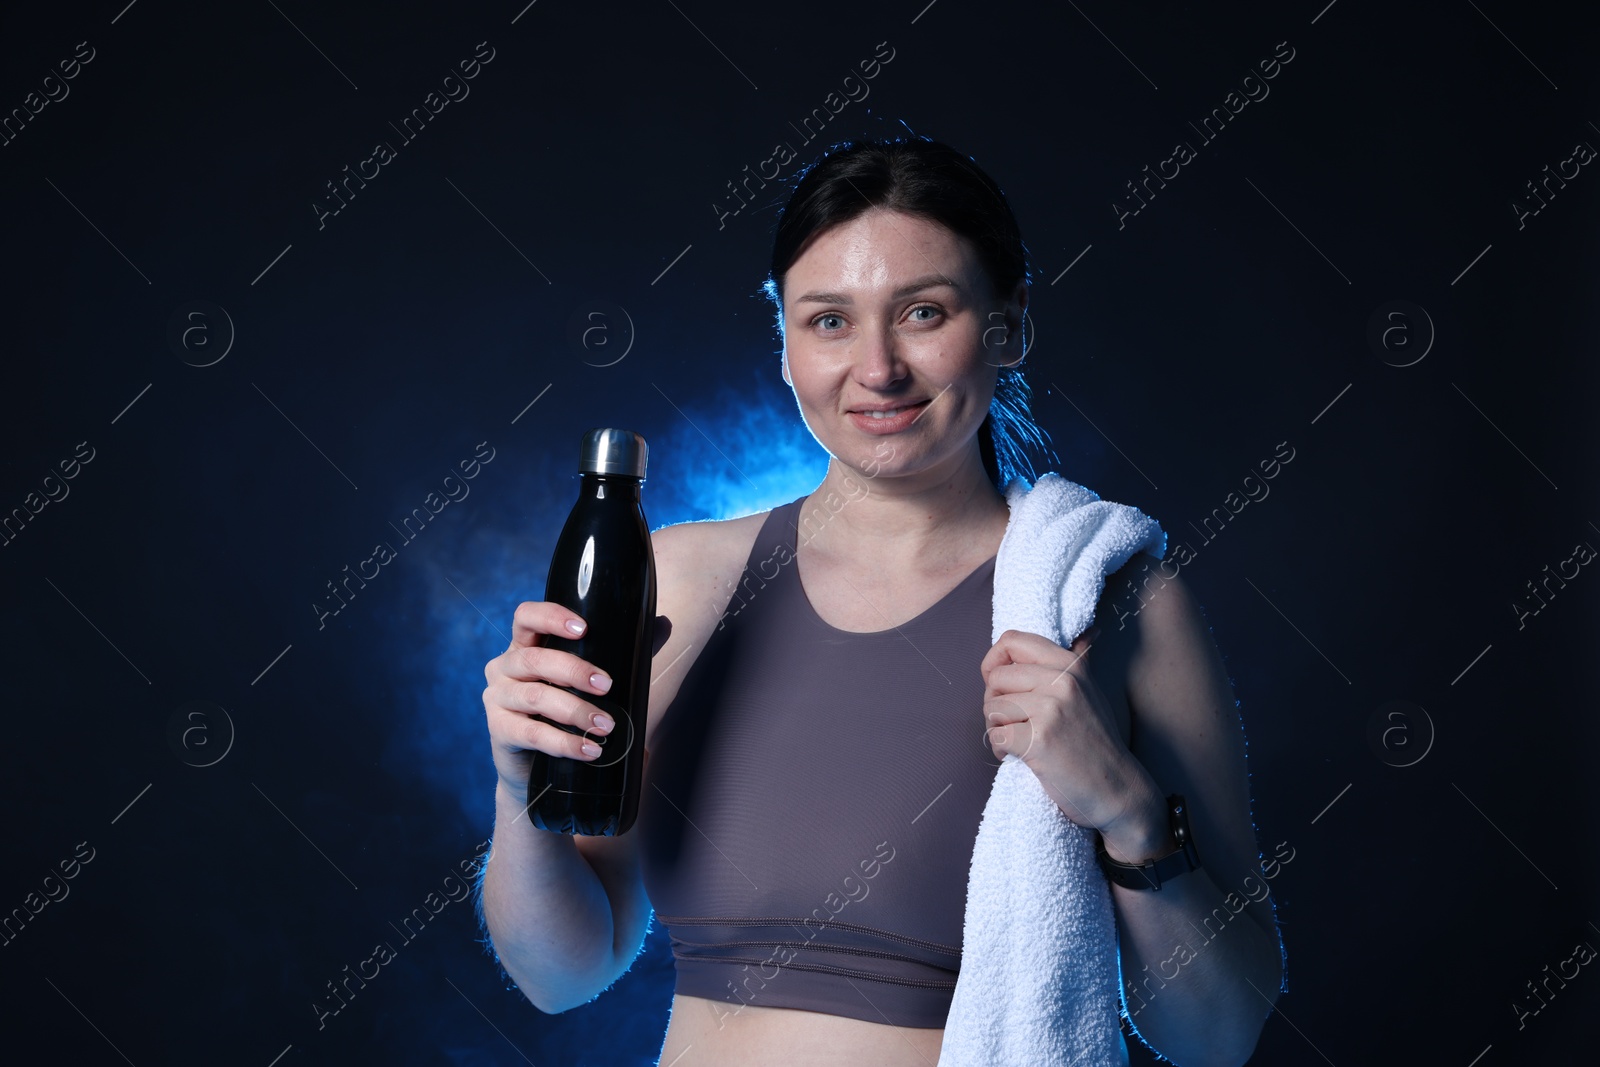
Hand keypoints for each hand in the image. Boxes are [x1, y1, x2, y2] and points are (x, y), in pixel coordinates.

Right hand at [482, 601, 618, 805]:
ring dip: (575, 710)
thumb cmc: (564, 713)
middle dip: (575, 671)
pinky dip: (564, 742)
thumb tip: (663, 624)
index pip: (526, 617)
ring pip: (535, 697)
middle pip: (536, 659)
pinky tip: (589, 750)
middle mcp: (503, 667)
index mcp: (524, 646)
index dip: (551, 617)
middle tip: (607, 685)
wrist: (536, 768)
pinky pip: (532, 733)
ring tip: (606, 726)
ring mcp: (496, 699)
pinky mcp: (499, 731)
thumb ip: (623, 651)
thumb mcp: (588, 681)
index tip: (584, 629)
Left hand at [980, 627, 1162, 853]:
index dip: (994, 663)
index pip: (1011, 641)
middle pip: (995, 677)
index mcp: (1070, 665)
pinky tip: (1018, 756)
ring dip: (998, 728)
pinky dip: (1000, 750)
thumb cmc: (1096, 743)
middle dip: (995, 703)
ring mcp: (1051, 710)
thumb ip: (1079, 661)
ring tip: (1020, 741)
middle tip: (1016, 723)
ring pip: (991, 707)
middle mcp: (1062, 681)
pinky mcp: (1039, 741)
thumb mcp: (1091, 692)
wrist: (1117, 789)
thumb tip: (1088, 631)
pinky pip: (995, 735)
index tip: (1002, 685)